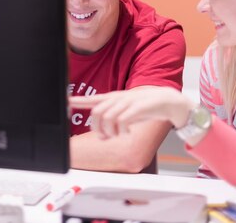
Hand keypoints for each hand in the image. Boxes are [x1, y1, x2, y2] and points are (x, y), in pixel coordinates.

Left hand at [69, 86, 194, 138]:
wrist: (168, 100)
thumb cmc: (145, 107)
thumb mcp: (125, 110)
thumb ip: (112, 119)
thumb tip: (101, 134)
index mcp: (114, 99)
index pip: (92, 99)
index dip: (79, 101)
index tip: (67, 101)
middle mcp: (118, 99)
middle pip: (97, 113)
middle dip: (97, 128)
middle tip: (105, 136)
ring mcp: (127, 102)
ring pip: (108, 118)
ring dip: (110, 131)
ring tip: (117, 135)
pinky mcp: (137, 108)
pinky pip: (122, 121)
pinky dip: (122, 130)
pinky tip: (127, 133)